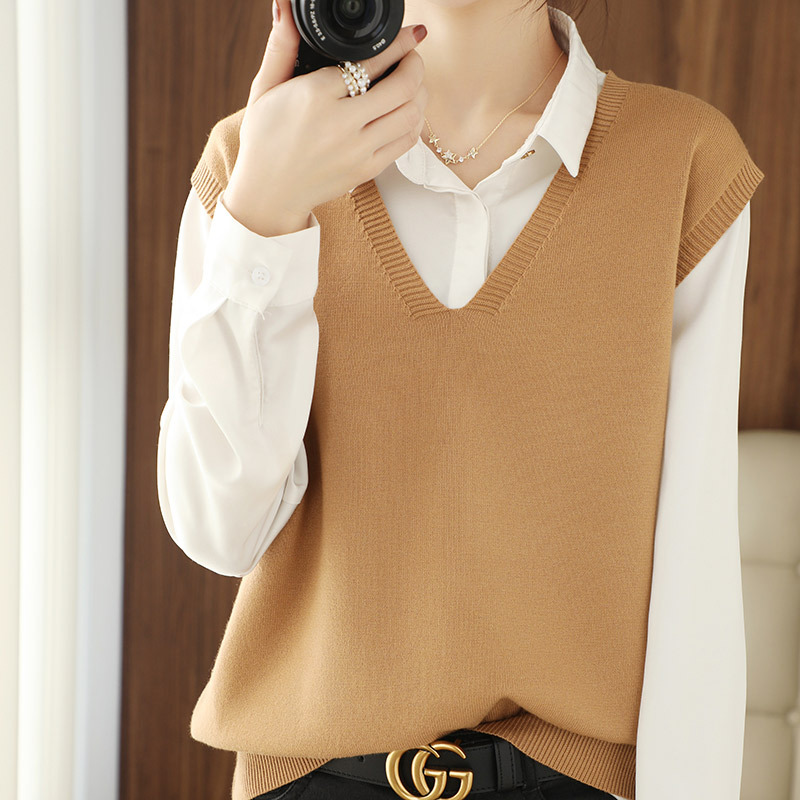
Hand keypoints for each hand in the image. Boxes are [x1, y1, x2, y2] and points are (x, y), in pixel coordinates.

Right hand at [222, 0, 427, 237]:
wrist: (268, 194)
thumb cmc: (264, 140)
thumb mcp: (264, 88)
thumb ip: (280, 45)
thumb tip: (283, 5)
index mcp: (315, 95)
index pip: (370, 62)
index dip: (397, 44)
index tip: (410, 34)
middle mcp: (340, 123)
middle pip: (402, 86)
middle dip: (416, 64)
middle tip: (413, 56)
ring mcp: (357, 150)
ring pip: (411, 114)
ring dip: (420, 92)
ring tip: (413, 82)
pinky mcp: (367, 170)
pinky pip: (406, 141)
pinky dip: (414, 121)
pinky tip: (407, 111)